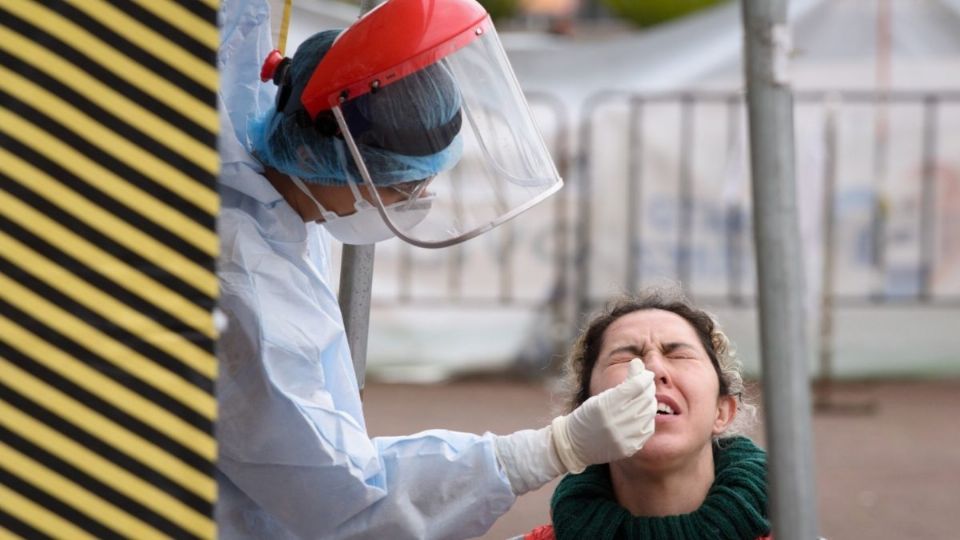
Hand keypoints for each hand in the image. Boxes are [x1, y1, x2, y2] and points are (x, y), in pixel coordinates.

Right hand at [551, 358, 655, 472]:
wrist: (576, 444)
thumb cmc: (587, 416)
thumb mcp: (600, 396)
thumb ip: (622, 383)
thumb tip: (639, 362)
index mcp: (605, 405)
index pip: (636, 386)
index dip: (644, 376)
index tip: (645, 373)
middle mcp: (616, 422)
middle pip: (645, 398)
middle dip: (648, 387)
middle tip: (646, 384)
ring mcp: (624, 437)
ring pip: (649, 413)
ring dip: (649, 402)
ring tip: (643, 398)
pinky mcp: (630, 447)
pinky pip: (648, 428)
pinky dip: (647, 418)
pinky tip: (641, 414)